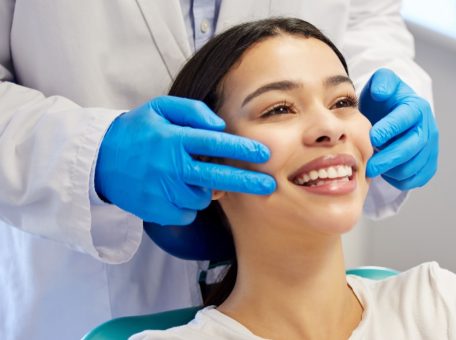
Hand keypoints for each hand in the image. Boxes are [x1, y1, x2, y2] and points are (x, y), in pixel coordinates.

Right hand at [96, 96, 275, 224]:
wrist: (98, 161)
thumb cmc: (136, 131)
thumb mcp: (159, 108)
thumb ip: (192, 111)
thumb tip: (220, 126)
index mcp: (172, 139)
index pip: (215, 143)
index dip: (242, 149)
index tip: (264, 153)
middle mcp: (169, 166)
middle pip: (218, 177)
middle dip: (248, 182)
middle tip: (269, 186)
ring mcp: (162, 191)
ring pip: (203, 197)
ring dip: (205, 189)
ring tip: (188, 177)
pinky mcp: (156, 211)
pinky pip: (187, 213)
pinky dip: (187, 205)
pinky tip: (174, 191)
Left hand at [359, 68, 437, 189]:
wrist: (395, 115)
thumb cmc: (386, 100)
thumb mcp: (382, 83)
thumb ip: (381, 81)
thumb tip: (380, 92)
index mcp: (417, 107)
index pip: (405, 119)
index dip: (389, 129)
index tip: (372, 138)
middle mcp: (428, 128)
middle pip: (412, 147)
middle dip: (388, 159)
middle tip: (368, 166)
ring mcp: (431, 148)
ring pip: (413, 166)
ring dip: (392, 171)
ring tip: (374, 167)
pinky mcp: (429, 165)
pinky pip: (416, 179)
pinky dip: (399, 180)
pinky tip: (386, 172)